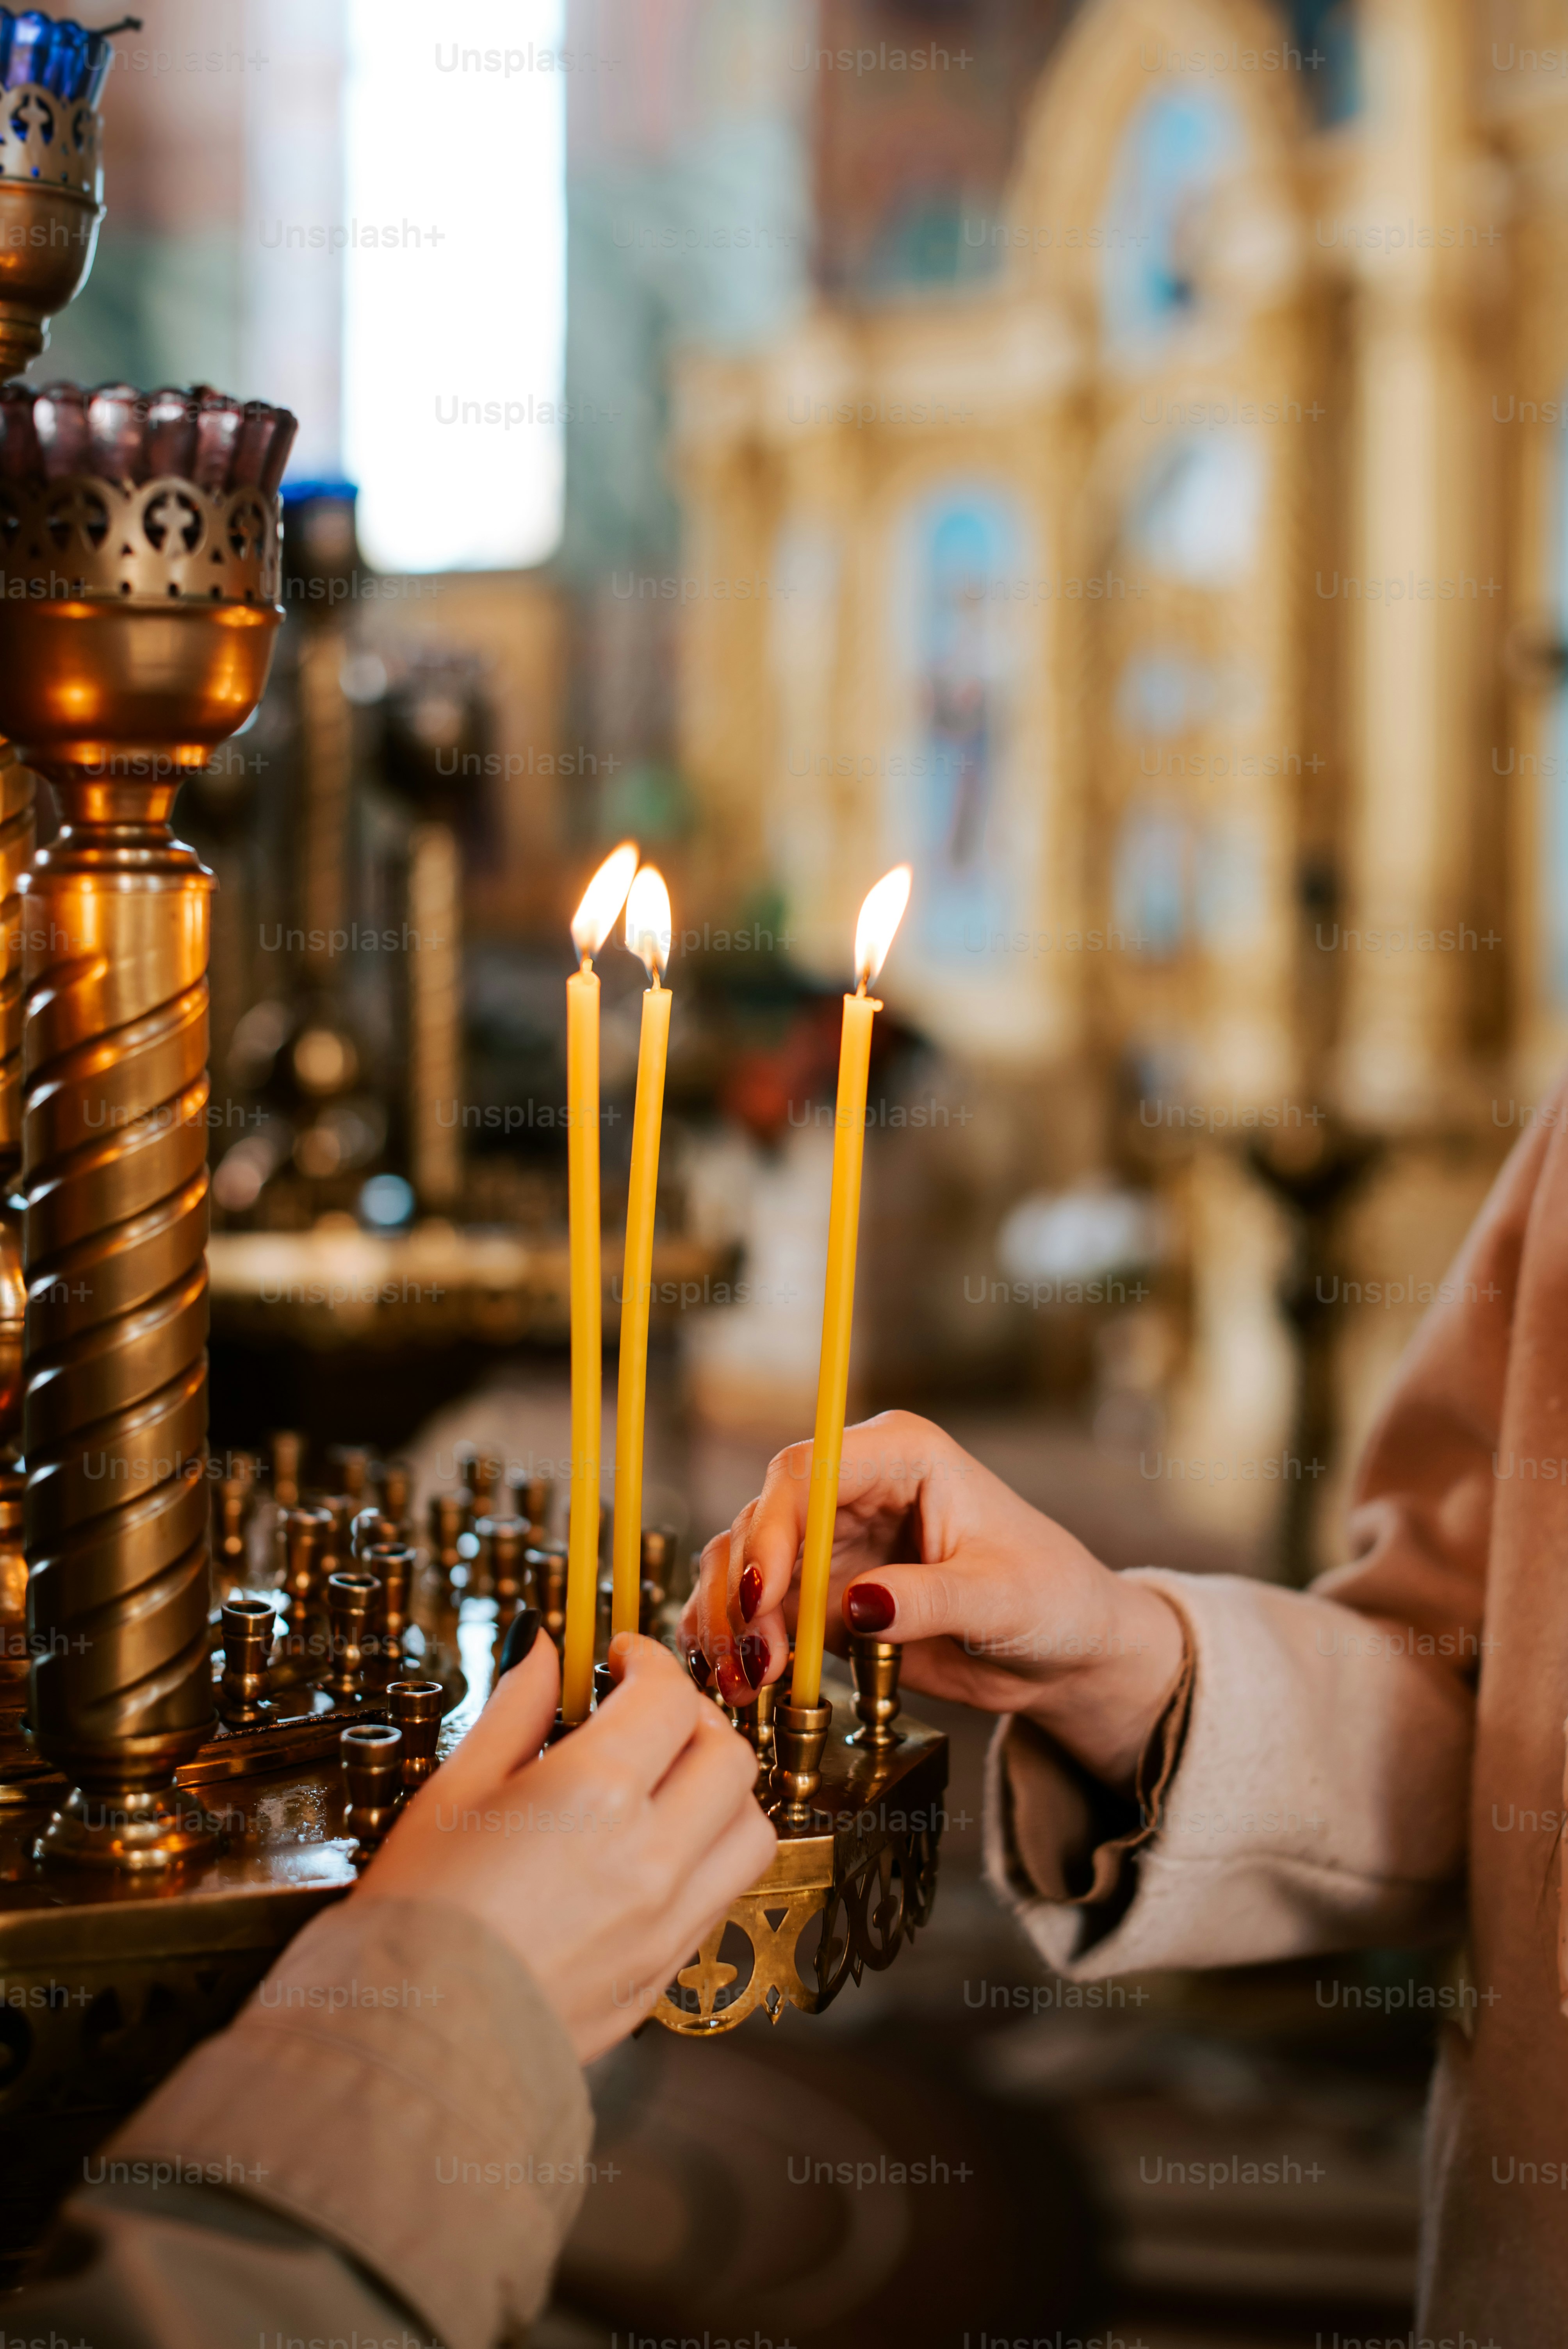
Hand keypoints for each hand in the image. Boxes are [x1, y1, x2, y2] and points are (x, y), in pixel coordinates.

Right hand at [356, 1632, 775, 2060]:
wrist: (412, 2044)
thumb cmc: (417, 1917)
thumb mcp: (451, 1791)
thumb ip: (513, 1709)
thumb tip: (542, 1647)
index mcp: (593, 1796)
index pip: (666, 1696)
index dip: (648, 1659)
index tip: (623, 1657)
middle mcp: (650, 1856)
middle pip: (728, 1754)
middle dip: (692, 1716)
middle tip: (646, 1710)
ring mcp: (667, 1922)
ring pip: (749, 1827)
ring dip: (719, 1789)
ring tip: (666, 1781)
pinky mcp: (665, 1971)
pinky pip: (723, 1894)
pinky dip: (708, 1855)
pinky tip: (654, 1847)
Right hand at [682, 1409, 1183, 1791]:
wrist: (1064, 1654)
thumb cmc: (1054, 1601)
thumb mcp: (1003, 1600)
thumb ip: (931, 1599)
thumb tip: (859, 1603)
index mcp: (903, 1457)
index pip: (808, 1472)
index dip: (773, 1528)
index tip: (763, 1595)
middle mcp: (855, 1489)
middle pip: (762, 1518)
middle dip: (745, 1590)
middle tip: (753, 1661)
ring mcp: (833, 1542)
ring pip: (746, 1564)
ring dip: (732, 1623)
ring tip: (743, 1684)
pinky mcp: (824, 1595)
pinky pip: (760, 1612)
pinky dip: (740, 1645)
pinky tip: (738, 1684)